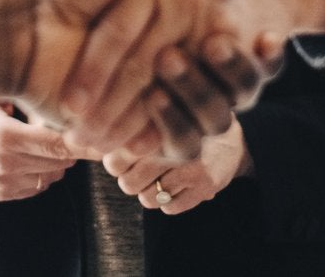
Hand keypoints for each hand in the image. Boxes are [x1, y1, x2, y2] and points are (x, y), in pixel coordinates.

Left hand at [0, 0, 263, 160]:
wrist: (25, 22)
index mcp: (186, 9)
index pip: (237, 40)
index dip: (247, 51)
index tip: (237, 42)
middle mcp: (178, 51)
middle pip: (227, 83)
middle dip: (212, 74)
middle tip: (174, 54)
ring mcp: (158, 92)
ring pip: (205, 115)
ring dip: (186, 97)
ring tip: (156, 70)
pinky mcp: (136, 126)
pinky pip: (172, 141)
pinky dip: (162, 127)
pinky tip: (149, 103)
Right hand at [0, 101, 75, 202]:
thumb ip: (31, 103)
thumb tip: (66, 107)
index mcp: (6, 135)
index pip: (56, 144)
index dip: (81, 144)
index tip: (99, 140)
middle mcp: (5, 162)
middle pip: (58, 163)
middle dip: (70, 151)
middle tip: (72, 138)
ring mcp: (3, 181)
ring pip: (50, 177)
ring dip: (56, 165)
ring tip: (49, 149)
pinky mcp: (1, 194)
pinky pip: (37, 188)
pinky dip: (42, 175)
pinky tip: (33, 161)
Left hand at [104, 118, 252, 215]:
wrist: (230, 135)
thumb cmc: (183, 125)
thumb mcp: (158, 116)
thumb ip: (131, 127)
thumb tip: (94, 143)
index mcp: (158, 124)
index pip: (117, 158)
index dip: (115, 163)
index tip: (119, 160)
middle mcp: (174, 146)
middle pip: (130, 184)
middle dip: (130, 181)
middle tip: (137, 172)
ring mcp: (191, 168)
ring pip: (148, 199)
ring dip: (149, 192)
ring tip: (159, 178)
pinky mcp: (205, 186)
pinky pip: (170, 208)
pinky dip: (169, 201)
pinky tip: (176, 185)